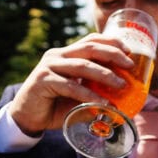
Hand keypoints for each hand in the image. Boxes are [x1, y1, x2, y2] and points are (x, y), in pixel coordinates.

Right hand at [8, 32, 134, 136]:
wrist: (27, 117)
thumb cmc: (55, 105)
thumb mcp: (78, 93)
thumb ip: (94, 89)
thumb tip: (124, 94)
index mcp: (66, 53)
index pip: (91, 40)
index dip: (111, 42)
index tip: (129, 51)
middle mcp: (57, 55)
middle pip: (89, 48)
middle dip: (113, 54)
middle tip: (130, 65)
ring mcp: (49, 66)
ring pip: (82, 65)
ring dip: (105, 74)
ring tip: (122, 85)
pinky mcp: (43, 81)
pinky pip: (71, 86)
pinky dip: (89, 94)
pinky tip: (103, 103)